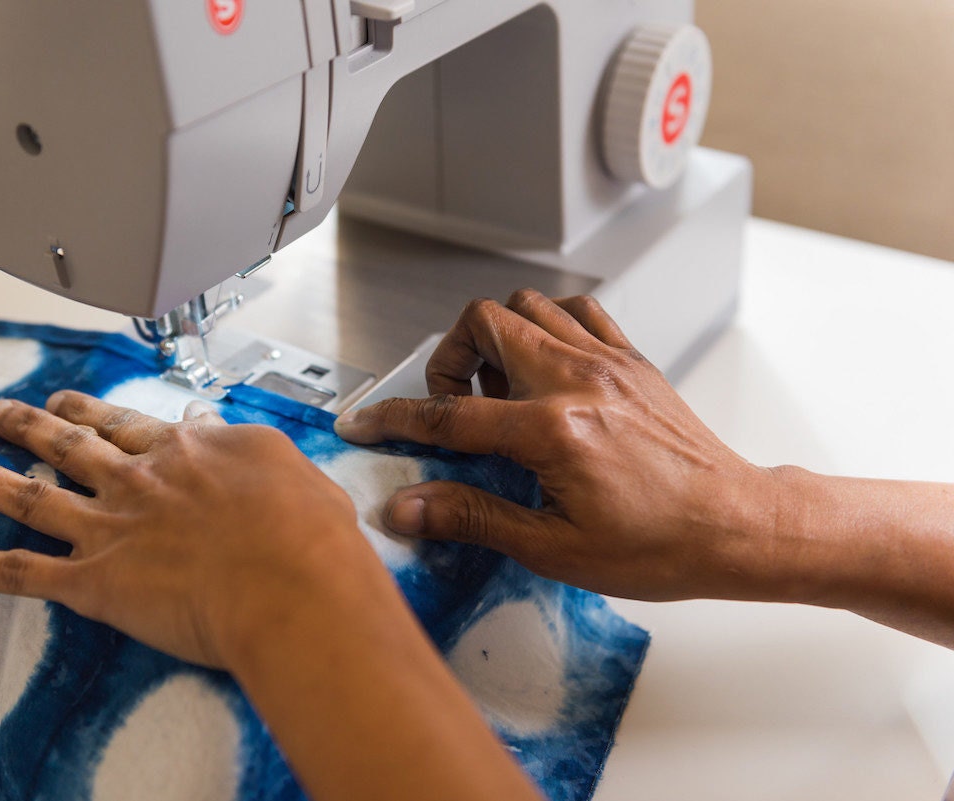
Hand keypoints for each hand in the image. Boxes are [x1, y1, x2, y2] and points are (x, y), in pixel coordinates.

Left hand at [0, 390, 374, 667]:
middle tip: (2, 413)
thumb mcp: (293, 470)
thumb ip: (251, 452)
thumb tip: (227, 437)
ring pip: (32, 496)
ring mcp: (111, 527)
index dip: (97, 414)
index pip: (131, 426)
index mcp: (187, 452)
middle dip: (33, 426)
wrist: (292, 580)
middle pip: (72, 445)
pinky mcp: (94, 581)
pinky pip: (22, 572)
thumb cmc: (310, 534)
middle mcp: (139, 480)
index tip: (74, 406)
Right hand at [335, 291, 782, 602]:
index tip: (368, 421)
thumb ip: (473, 516)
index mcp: (554, 430)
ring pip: (527, 305)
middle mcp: (578, 381)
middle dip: (448, 359)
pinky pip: (575, 311)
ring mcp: (608, 362)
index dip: (397, 418)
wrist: (736, 527)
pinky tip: (544, 371)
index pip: (450, 414)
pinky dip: (545, 326)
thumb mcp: (553, 549)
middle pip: (484, 324)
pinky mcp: (631, 360)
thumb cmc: (660, 545)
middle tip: (450, 403)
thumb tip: (410, 508)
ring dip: (496, 337)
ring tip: (498, 390)